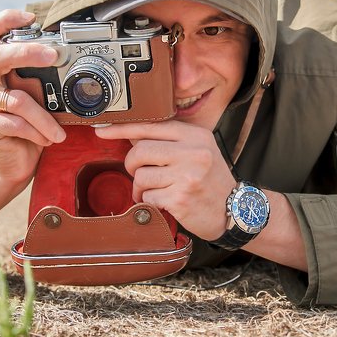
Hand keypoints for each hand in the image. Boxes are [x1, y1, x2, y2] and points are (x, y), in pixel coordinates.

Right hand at [0, 9, 65, 185]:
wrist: (10, 163)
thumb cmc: (26, 127)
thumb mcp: (34, 98)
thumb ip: (38, 80)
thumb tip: (69, 62)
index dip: (6, 20)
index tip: (30, 17)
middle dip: (28, 52)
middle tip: (54, 56)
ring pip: (18, 100)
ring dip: (44, 118)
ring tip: (58, 132)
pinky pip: (16, 123)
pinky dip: (37, 132)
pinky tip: (46, 140)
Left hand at [94, 120, 235, 240]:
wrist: (235, 211)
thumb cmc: (211, 180)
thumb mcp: (198, 151)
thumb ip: (169, 141)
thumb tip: (131, 135)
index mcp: (195, 135)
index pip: (151, 126)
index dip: (122, 129)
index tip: (101, 131)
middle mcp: (193, 152)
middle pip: (139, 151)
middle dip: (132, 165)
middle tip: (140, 174)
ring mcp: (187, 175)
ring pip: (140, 176)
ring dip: (141, 188)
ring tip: (156, 191)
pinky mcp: (180, 199)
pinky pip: (147, 196)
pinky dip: (150, 202)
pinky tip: (164, 202)